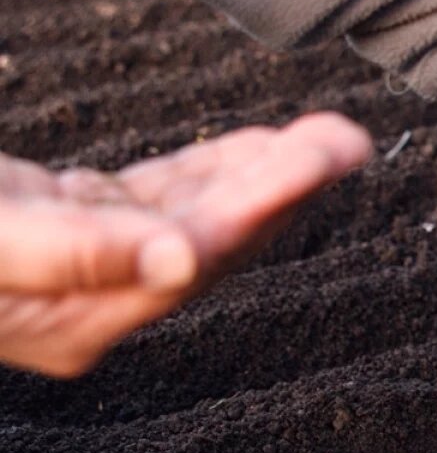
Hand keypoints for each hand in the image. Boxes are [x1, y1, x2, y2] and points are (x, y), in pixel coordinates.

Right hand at [0, 113, 371, 377]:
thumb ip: (73, 255)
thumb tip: (177, 259)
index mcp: (79, 320)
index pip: (197, 259)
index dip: (260, 206)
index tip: (316, 162)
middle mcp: (102, 300)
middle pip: (218, 239)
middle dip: (285, 185)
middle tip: (348, 139)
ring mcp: (97, 261)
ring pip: (203, 213)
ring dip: (262, 171)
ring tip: (325, 132)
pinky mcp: (83, 220)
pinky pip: (168, 196)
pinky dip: (214, 168)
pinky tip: (259, 145)